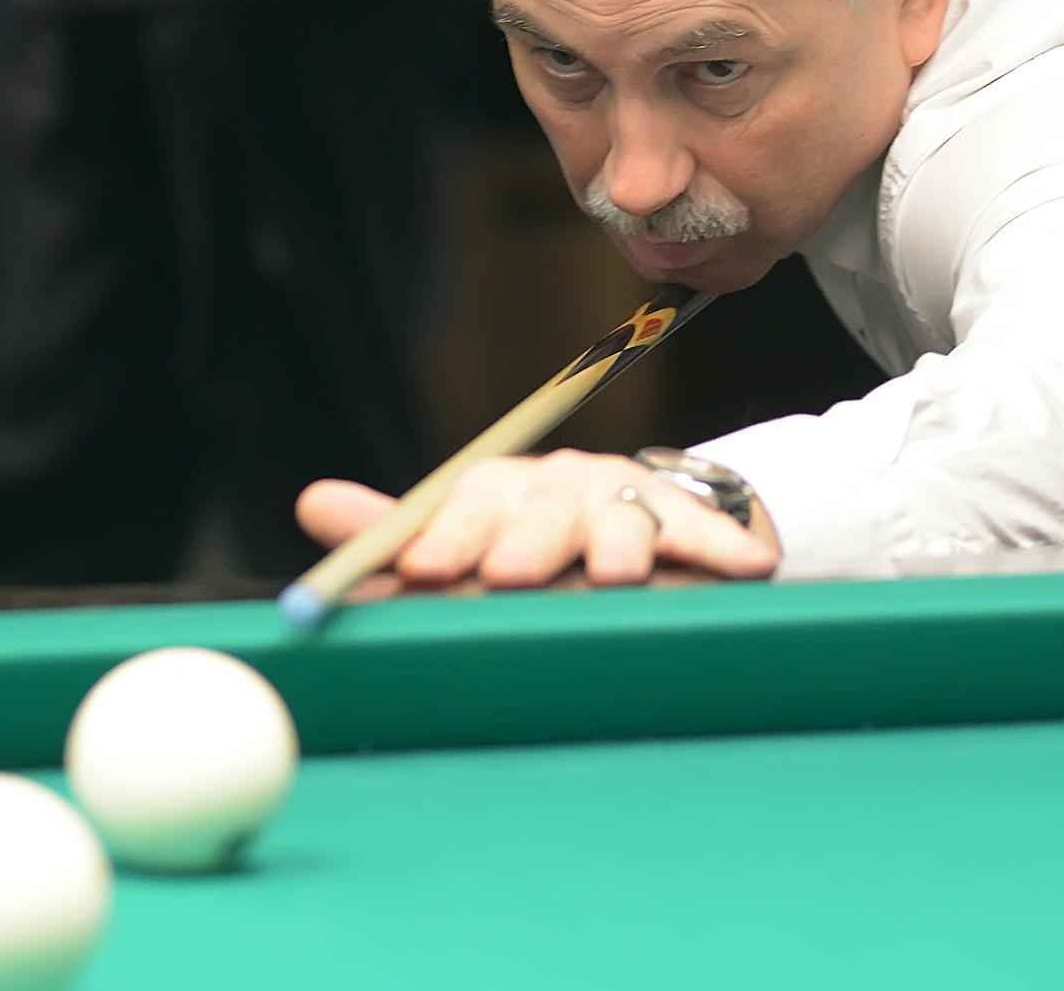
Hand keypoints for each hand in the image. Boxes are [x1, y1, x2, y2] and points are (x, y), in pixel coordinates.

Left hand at [296, 450, 781, 589]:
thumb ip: (394, 540)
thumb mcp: (459, 543)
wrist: (627, 520)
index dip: (446, 535)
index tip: (423, 569)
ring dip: (620, 545)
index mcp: (499, 492)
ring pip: (622, 519)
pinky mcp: (688, 520)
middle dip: (527, 543)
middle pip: (544, 510)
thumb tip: (314, 504)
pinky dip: (727, 548)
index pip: (467, 504)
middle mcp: (561, 487)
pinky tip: (749, 568)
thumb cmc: (525, 549)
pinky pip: (708, 533)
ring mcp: (627, 499)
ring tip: (617, 576)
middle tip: (511, 577)